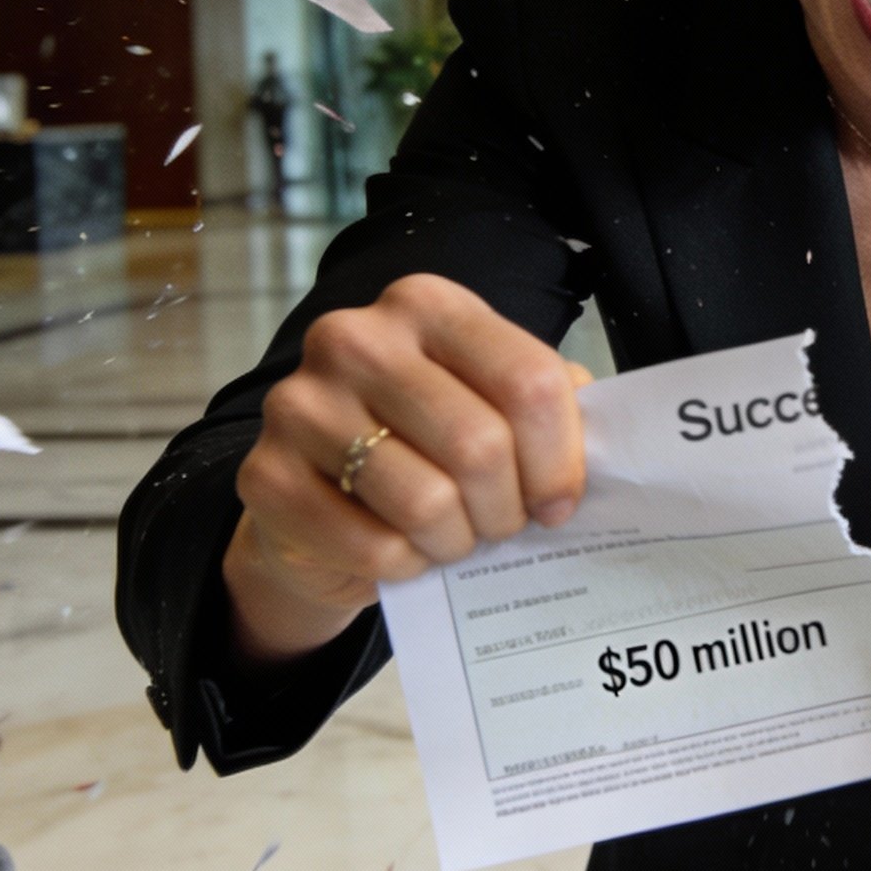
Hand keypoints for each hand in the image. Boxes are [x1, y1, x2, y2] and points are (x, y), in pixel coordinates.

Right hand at [226, 274, 592, 661]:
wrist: (318, 500)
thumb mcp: (492, 405)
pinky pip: (374, 547)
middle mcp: (355, 338)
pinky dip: (405, 567)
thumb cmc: (425, 446)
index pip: (529, 380)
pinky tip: (401, 552)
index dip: (561, 460)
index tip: (559, 503)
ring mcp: (299, 403)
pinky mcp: (265, 476)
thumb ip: (551, 406)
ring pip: (427, 503)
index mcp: (426, 304)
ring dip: (456, 542)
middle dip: (507, 509)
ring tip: (451, 538)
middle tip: (501, 527)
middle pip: (480, 445)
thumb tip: (604, 443)